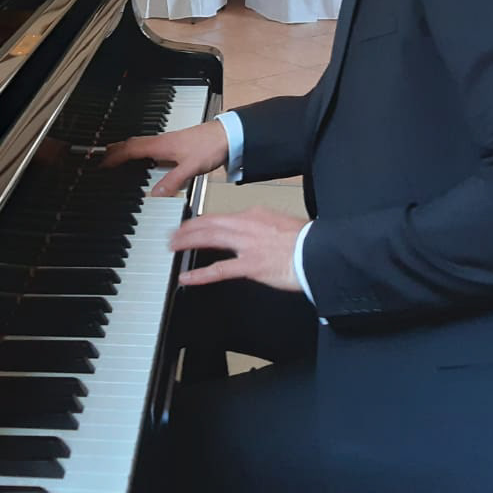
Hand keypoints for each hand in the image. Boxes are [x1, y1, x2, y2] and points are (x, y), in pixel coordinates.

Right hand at [102, 119, 228, 197]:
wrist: (228, 135)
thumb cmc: (211, 146)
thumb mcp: (190, 168)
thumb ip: (172, 181)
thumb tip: (155, 193)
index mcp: (160, 145)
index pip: (130, 149)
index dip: (114, 157)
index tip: (102, 164)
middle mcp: (162, 141)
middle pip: (132, 144)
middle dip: (115, 150)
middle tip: (103, 158)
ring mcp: (168, 141)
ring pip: (141, 144)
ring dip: (127, 149)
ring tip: (117, 157)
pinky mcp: (176, 144)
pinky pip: (150, 146)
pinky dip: (140, 152)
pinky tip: (145, 159)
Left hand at [170, 207, 305, 292]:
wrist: (320, 251)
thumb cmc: (306, 241)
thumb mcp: (281, 223)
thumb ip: (263, 225)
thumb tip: (253, 230)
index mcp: (254, 215)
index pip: (220, 217)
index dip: (200, 221)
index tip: (190, 226)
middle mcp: (246, 226)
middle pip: (208, 224)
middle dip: (186, 229)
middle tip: (172, 235)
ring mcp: (247, 246)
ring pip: (208, 239)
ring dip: (186, 242)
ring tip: (173, 247)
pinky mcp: (251, 266)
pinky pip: (219, 270)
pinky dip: (200, 274)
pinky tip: (187, 278)